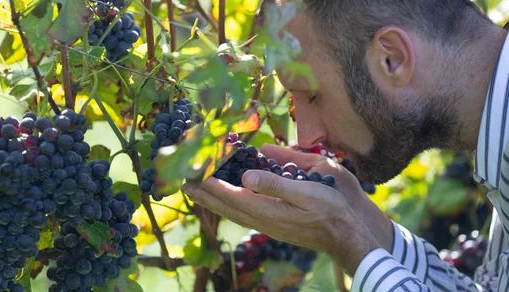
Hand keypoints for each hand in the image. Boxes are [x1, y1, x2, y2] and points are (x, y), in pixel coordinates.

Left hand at [181, 144, 381, 273]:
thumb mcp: (306, 193)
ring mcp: (267, 225)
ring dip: (213, 201)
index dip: (211, 183)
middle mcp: (263, 220)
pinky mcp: (273, 225)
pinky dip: (229, 205)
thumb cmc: (330, 211)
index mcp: (268, 210)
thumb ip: (275, 185)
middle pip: (226, 207)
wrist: (345, 236)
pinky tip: (228, 200)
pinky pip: (242, 214)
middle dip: (204, 194)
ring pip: (232, 212)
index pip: (231, 195)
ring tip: (197, 191)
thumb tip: (246, 177)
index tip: (193, 172)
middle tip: (183, 183)